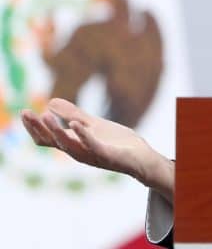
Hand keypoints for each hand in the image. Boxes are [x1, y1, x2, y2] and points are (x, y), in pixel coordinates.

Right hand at [20, 98, 174, 200]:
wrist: (141, 157)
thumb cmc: (116, 142)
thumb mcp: (92, 124)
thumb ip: (73, 113)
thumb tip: (50, 101)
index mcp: (74, 144)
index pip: (47, 138)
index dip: (34, 127)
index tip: (24, 112)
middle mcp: (78, 151)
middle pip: (52, 141)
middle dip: (38, 128)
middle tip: (26, 113)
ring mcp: (91, 154)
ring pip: (68, 145)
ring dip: (56, 130)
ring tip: (45, 115)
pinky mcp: (106, 155)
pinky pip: (91, 145)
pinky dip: (82, 135)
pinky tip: (75, 123)